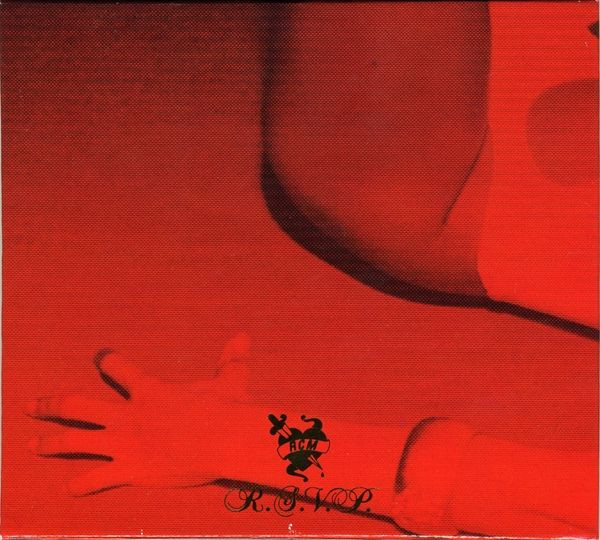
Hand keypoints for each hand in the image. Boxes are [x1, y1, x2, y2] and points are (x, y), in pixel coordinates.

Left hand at [27, 333, 250, 494]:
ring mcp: (126, 443)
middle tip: (29, 406)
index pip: (117, 367)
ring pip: (76, 442)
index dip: (106, 360)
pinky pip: (99, 479)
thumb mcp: (230, 379)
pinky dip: (83, 485)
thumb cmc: (227, 407)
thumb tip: (244, 335)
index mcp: (148, 389)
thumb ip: (231, 358)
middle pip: (77, 406)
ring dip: (51, 444)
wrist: (226, 439)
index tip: (99, 357)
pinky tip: (67, 489)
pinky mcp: (132, 470)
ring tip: (31, 446)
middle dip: (50, 406)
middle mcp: (128, 414)